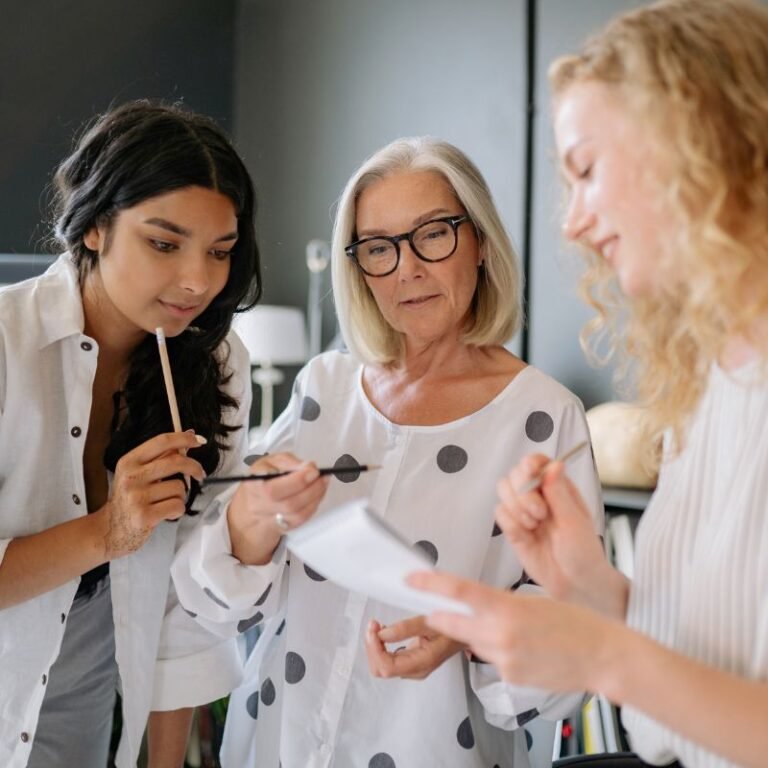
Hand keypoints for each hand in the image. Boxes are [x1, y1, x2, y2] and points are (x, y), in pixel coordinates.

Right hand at [101, 431, 205, 558]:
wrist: (110, 529)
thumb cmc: (129, 499)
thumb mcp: (137, 473)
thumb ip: (161, 455)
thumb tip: (188, 434)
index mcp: (129, 462)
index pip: (161, 441)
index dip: (184, 438)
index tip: (198, 440)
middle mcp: (131, 477)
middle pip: (175, 462)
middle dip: (194, 467)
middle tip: (200, 474)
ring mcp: (137, 497)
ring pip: (179, 487)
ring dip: (181, 495)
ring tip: (168, 501)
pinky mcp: (145, 516)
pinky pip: (178, 505)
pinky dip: (178, 509)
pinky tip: (167, 513)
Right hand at [228, 452, 328, 564]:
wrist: (254, 502)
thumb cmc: (264, 477)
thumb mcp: (271, 461)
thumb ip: (289, 461)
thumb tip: (308, 467)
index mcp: (254, 485)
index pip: (272, 489)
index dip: (296, 481)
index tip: (312, 470)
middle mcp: (259, 505)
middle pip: (288, 504)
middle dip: (311, 488)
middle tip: (321, 476)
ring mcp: (270, 519)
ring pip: (297, 514)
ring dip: (316, 497)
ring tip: (323, 482)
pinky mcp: (283, 526)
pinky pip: (302, 519)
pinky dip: (314, 505)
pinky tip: (318, 493)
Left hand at [365, 616, 464, 679]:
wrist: (466, 633)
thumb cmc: (452, 627)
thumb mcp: (431, 622)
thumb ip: (407, 628)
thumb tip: (382, 633)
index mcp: (421, 663)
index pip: (387, 667)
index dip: (375, 649)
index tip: (374, 628)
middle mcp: (414, 670)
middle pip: (381, 669)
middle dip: (372, 647)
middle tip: (373, 625)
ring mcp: (411, 668)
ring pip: (382, 665)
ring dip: (375, 646)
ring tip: (377, 626)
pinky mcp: (409, 661)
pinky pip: (387, 659)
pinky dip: (380, 645)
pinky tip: (384, 631)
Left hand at [409, 570, 618, 692]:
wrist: (602, 656)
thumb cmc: (575, 623)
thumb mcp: (533, 600)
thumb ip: (500, 604)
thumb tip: (475, 604)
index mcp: (506, 607)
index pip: (459, 592)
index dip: (430, 585)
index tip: (411, 580)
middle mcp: (500, 634)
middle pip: (453, 623)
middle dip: (440, 616)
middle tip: (434, 608)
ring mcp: (503, 659)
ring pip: (474, 643)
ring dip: (481, 635)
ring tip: (518, 632)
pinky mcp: (509, 678)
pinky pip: (493, 661)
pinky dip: (500, 653)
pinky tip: (526, 650)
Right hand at [496, 457, 607, 604]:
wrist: (575, 584)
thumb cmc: (583, 552)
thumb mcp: (574, 521)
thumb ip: (559, 493)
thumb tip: (554, 464)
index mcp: (558, 487)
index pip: (537, 462)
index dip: (530, 464)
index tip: (530, 472)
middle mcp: (539, 495)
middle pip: (515, 474)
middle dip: (523, 492)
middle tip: (540, 513)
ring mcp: (524, 511)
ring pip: (503, 490)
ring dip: (517, 507)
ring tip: (534, 525)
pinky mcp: (513, 528)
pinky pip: (499, 513)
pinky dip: (511, 523)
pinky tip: (527, 535)